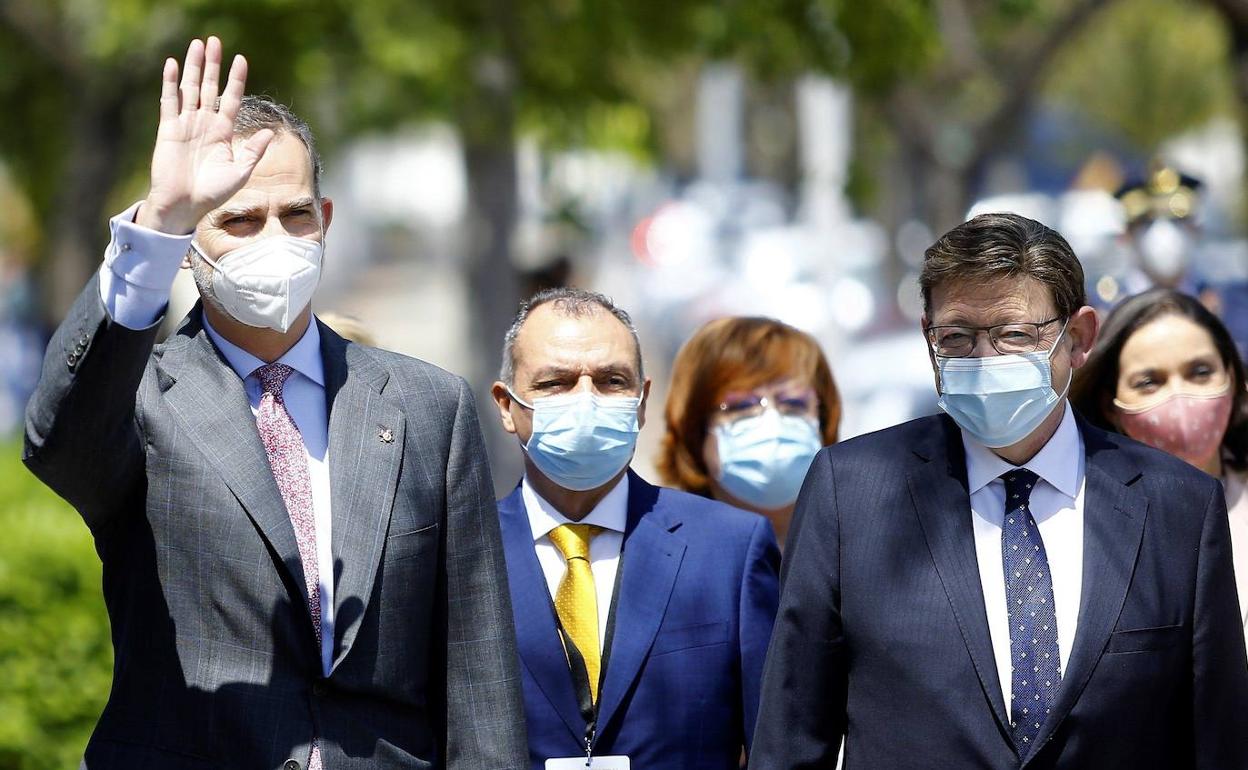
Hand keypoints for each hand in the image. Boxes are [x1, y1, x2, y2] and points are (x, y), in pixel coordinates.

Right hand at [136, 37, 273, 234]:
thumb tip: (269, 132)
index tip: (241, 59)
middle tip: (216, 40)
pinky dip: (171, 83)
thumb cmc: (213, 194)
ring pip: (191, 88)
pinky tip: (173, 64)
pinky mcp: (168, 129)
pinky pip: (170, 101)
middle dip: (213, 64)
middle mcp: (205, 124)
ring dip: (194, 67)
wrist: (185, 206)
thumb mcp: (240, 173)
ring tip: (198, 44)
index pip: (230, 99)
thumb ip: (253, 151)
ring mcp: (186, 124)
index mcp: (223, 132)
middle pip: (210, 87)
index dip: (235, 79)